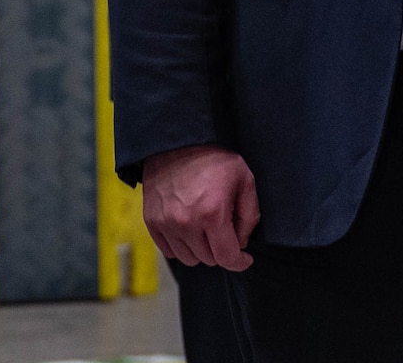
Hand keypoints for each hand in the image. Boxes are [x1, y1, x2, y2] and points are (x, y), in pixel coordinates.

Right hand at [143, 145, 259, 270]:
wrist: (176, 141)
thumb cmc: (214, 157)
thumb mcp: (244, 178)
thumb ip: (249, 214)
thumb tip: (242, 241)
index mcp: (212, 214)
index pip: (227, 257)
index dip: (239, 262)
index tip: (245, 258)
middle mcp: (186, 224)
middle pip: (209, 259)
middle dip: (221, 249)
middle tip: (224, 227)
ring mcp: (166, 225)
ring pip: (189, 259)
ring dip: (201, 249)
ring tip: (205, 226)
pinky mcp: (152, 222)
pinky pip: (170, 251)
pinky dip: (182, 245)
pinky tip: (189, 226)